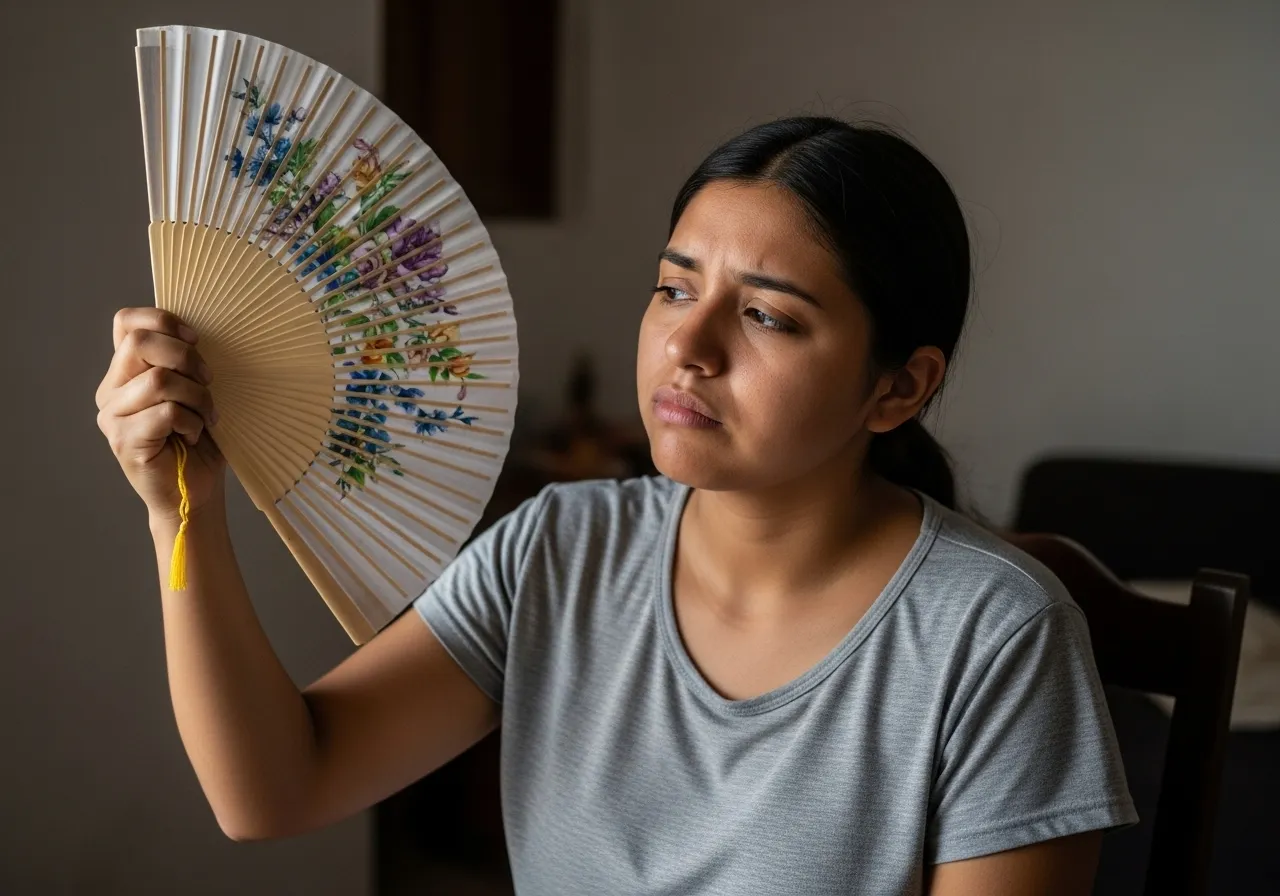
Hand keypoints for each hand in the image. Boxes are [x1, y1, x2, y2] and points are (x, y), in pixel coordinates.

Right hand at [96, 308, 225, 524]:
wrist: (196, 491)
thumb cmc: (200, 439)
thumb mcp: (195, 390)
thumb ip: (184, 362)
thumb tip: (198, 334)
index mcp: (126, 371)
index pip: (126, 322)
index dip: (162, 320)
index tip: (195, 339)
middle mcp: (111, 390)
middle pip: (140, 344)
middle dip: (186, 357)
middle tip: (208, 381)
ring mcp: (113, 416)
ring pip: (158, 380)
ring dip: (197, 396)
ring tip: (207, 416)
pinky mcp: (124, 441)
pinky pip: (166, 413)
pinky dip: (192, 422)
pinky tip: (193, 435)